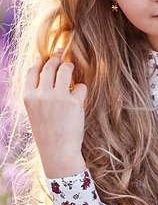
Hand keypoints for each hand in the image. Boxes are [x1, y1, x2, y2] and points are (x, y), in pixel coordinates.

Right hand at [23, 49, 87, 177]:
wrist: (58, 152)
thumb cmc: (47, 133)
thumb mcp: (35, 112)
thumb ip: (39, 94)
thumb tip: (49, 74)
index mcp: (28, 97)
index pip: (32, 71)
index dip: (39, 61)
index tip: (44, 56)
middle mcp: (41, 94)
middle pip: (50, 67)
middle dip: (57, 57)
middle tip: (62, 52)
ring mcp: (58, 97)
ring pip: (66, 70)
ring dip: (70, 67)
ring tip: (72, 68)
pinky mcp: (73, 102)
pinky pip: (80, 86)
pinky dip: (81, 89)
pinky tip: (79, 97)